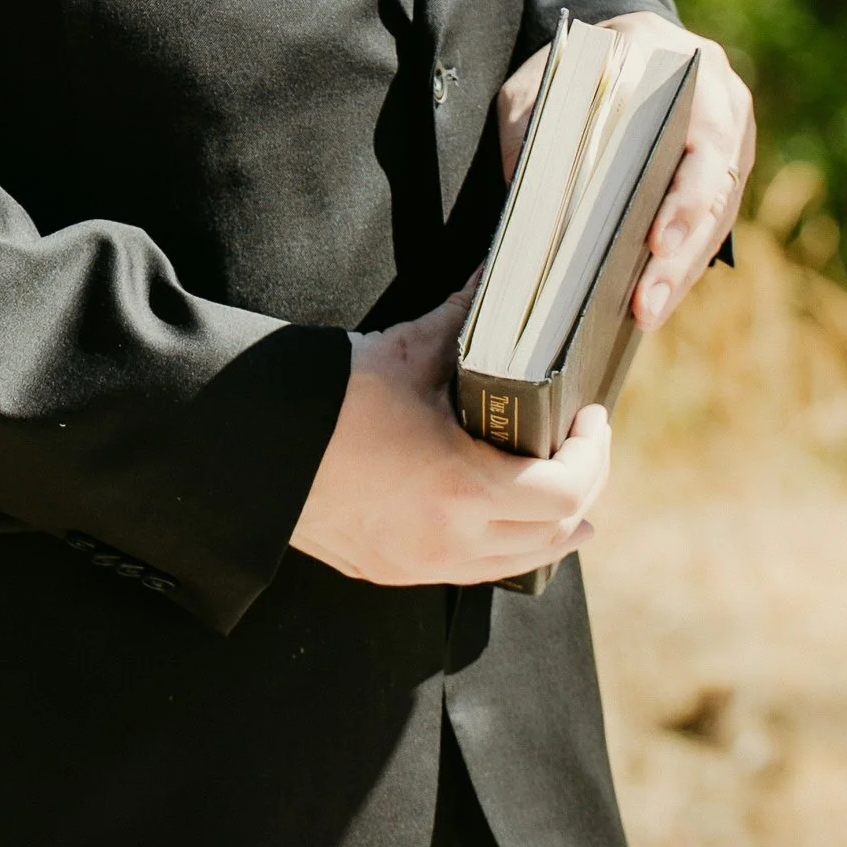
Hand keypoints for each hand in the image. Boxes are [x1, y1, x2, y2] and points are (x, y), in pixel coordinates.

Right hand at [288, 279, 612, 587]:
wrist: (254, 450)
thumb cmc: (329, 400)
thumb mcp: (404, 353)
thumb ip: (464, 318)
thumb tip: (498, 274)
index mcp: (461, 485)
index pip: (565, 492)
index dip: (592, 456)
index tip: (589, 419)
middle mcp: (451, 539)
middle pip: (555, 534)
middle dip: (586, 488)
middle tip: (585, 449)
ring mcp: (423, 563)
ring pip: (521, 563)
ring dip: (555, 531)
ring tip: (575, 504)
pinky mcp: (397, 570)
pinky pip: (478, 571)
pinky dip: (509, 548)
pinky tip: (512, 525)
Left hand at [494, 14, 754, 329]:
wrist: (625, 40)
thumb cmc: (576, 66)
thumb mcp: (539, 81)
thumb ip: (531, 125)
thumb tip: (526, 199)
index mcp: (681, 65)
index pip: (695, 139)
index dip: (680, 197)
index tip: (655, 242)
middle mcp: (722, 100)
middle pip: (712, 189)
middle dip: (678, 254)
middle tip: (644, 306)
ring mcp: (735, 137)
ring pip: (717, 216)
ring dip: (681, 271)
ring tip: (644, 316)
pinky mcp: (728, 170)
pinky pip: (711, 224)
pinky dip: (682, 262)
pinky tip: (653, 299)